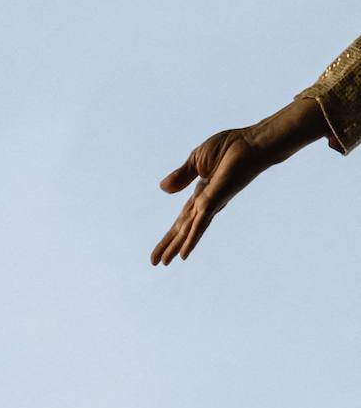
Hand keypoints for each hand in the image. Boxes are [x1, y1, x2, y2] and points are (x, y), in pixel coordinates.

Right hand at [151, 98, 326, 265]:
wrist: (251, 143)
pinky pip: (199, 224)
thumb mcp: (196, 160)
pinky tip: (184, 254)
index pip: (182, 219)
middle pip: (183, 229)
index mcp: (201, 194)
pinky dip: (191, 240)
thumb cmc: (231, 147)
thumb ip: (180, 176)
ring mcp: (211, 204)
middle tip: (156, 263)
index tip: (162, 247)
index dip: (170, 234)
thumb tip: (163, 189)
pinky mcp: (214, 202)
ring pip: (188, 231)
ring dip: (175, 247)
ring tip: (165, 263)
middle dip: (168, 245)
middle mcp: (206, 204)